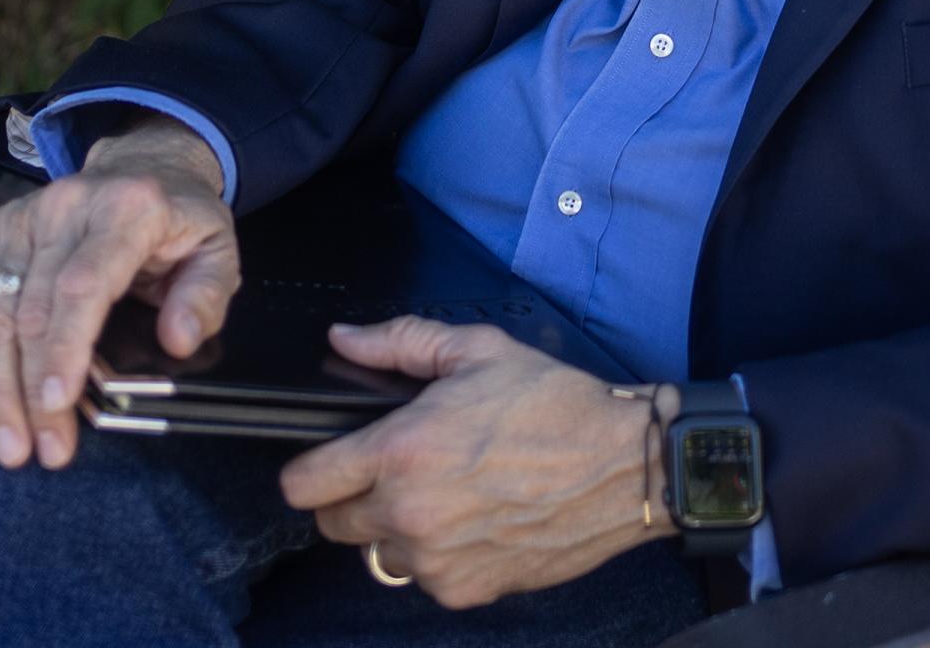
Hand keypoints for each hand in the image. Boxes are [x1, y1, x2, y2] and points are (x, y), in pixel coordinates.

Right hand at [0, 112, 237, 473]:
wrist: (145, 166)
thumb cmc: (181, 221)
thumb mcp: (218, 251)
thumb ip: (205, 296)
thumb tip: (177, 341)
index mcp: (125, 211)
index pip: (83, 285)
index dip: (65, 347)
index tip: (57, 404)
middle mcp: (64, 209)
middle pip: (31, 308)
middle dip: (29, 388)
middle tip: (38, 452)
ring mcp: (22, 218)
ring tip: (8, 442)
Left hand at [278, 316, 673, 608]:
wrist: (625, 467)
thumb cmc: (555, 405)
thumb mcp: (477, 351)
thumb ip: (399, 342)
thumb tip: (343, 339)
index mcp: (401, 452)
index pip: (304, 484)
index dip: (307, 470)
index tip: (323, 463)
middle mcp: (409, 514)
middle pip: (332, 526)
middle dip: (350, 498)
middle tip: (392, 473)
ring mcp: (437, 561)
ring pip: (378, 554)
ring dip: (395, 530)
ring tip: (441, 496)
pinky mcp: (467, 590)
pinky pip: (424, 578)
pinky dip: (438, 557)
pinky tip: (472, 522)